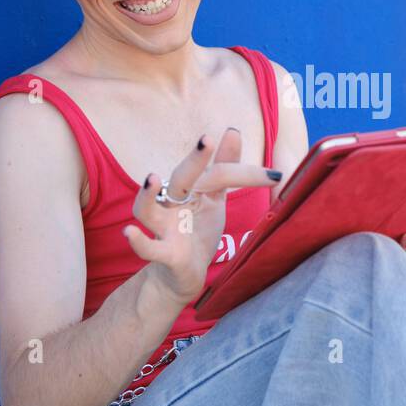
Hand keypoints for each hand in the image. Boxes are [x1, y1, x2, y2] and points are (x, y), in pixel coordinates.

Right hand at [123, 126, 282, 309]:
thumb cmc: (197, 231)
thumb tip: (232, 130)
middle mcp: (173, 204)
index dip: (247, 174)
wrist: (183, 275)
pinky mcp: (163, 254)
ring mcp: (164, 228)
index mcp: (190, 189)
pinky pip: (147, 248)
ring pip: (147, 209)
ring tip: (150, 177)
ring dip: (147, 195)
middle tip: (207, 140)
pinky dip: (138, 242)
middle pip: (181, 178)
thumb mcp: (214, 198)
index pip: (219, 174)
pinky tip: (129, 233)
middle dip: (194, 159)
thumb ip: (224, 167)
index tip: (276, 176)